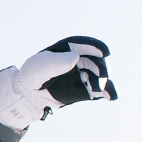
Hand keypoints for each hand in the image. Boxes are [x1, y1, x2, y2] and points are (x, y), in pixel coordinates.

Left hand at [0, 36, 116, 129]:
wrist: (29, 92)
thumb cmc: (34, 74)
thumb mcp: (41, 67)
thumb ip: (56, 62)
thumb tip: (75, 57)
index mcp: (67, 48)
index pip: (83, 44)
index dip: (95, 47)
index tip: (105, 51)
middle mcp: (79, 60)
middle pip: (95, 61)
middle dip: (101, 67)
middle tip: (102, 75)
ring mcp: (84, 75)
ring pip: (99, 76)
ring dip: (102, 82)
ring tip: (98, 88)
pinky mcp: (86, 90)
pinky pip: (99, 91)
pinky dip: (107, 93)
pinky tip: (112, 96)